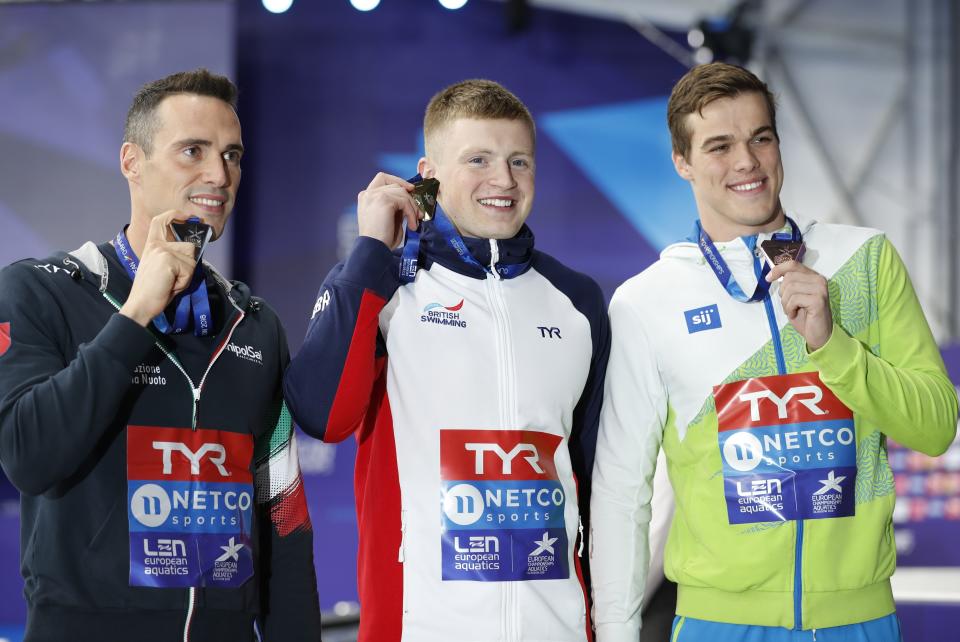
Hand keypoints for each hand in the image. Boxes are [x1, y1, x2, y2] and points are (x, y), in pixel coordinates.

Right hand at [119, 211, 198, 326]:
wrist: (140, 304)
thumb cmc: (153, 290)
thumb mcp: (161, 268)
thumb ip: (172, 256)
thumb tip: (192, 249)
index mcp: (152, 245)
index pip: (161, 221)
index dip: (175, 215)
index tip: (188, 216)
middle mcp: (157, 245)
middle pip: (189, 246)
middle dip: (189, 265)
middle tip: (174, 278)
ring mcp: (163, 251)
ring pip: (192, 259)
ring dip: (186, 275)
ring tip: (171, 282)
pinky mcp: (169, 260)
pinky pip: (189, 271)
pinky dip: (184, 282)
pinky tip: (170, 286)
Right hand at [357, 173, 421, 248]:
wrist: (373, 249)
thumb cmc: (381, 239)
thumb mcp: (387, 218)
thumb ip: (394, 205)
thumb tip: (410, 199)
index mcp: (366, 197)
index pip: (382, 178)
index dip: (398, 181)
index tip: (410, 190)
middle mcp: (368, 194)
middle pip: (395, 184)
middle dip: (409, 198)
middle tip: (418, 214)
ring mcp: (375, 195)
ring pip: (402, 192)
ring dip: (412, 208)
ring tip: (414, 223)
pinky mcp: (383, 200)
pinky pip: (404, 201)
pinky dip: (411, 213)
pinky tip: (412, 226)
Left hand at [766, 260, 832, 350]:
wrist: (818, 334)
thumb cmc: (805, 316)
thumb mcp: (794, 297)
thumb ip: (789, 284)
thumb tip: (772, 275)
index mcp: (813, 276)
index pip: (793, 264)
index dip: (778, 269)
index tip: (768, 278)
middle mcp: (819, 280)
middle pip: (789, 277)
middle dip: (783, 293)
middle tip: (789, 305)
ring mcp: (820, 289)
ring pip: (790, 288)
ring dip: (786, 303)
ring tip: (792, 310)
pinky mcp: (818, 300)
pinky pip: (794, 299)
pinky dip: (790, 308)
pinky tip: (796, 314)